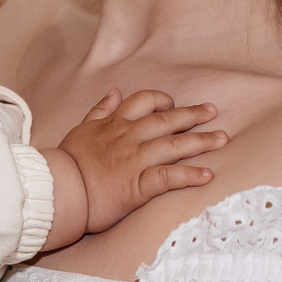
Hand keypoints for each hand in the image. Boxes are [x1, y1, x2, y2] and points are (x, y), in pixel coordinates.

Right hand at [54, 89, 226, 234]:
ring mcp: (136, 161)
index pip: (144, 102)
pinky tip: (208, 175)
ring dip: (202, 142)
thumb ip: (100, 110)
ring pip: (175, 146)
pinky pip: (170, 178)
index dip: (163, 100)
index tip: (174, 103)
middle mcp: (129, 138)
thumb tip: (114, 91)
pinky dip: (190, 176)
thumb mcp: (81, 129)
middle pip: (168, 120)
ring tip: (222, 139)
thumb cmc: (67, 163)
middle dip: (193, 115)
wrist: (59, 190)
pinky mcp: (138, 186)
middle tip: (212, 111)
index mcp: (115, 124)